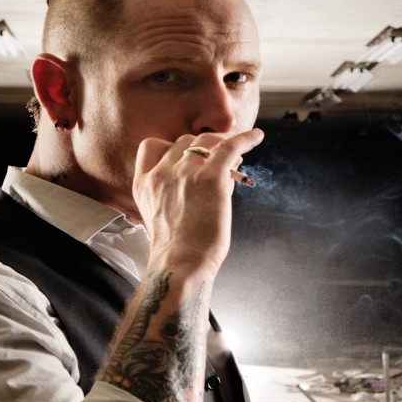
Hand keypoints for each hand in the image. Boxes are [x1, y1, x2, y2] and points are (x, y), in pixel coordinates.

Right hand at [132, 129, 263, 273]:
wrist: (180, 265)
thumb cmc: (176, 250)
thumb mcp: (158, 216)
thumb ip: (174, 194)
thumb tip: (213, 179)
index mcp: (144, 182)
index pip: (153, 145)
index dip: (173, 147)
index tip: (188, 154)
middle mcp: (162, 172)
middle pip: (184, 142)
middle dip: (202, 146)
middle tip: (220, 156)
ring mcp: (185, 172)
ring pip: (206, 141)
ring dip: (222, 143)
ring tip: (236, 152)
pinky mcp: (210, 177)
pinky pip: (230, 147)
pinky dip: (245, 139)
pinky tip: (257, 137)